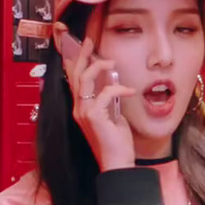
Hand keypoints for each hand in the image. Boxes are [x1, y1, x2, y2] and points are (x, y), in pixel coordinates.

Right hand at [60, 8, 136, 169]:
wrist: (117, 163)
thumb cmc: (116, 143)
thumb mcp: (112, 116)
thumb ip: (109, 101)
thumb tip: (114, 85)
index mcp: (81, 108)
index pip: (74, 80)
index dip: (75, 62)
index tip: (82, 48)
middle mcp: (78, 108)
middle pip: (76, 75)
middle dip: (82, 55)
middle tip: (88, 41)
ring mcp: (83, 112)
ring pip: (85, 80)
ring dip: (98, 67)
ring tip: (111, 62)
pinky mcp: (93, 116)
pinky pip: (105, 93)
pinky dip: (118, 88)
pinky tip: (130, 91)